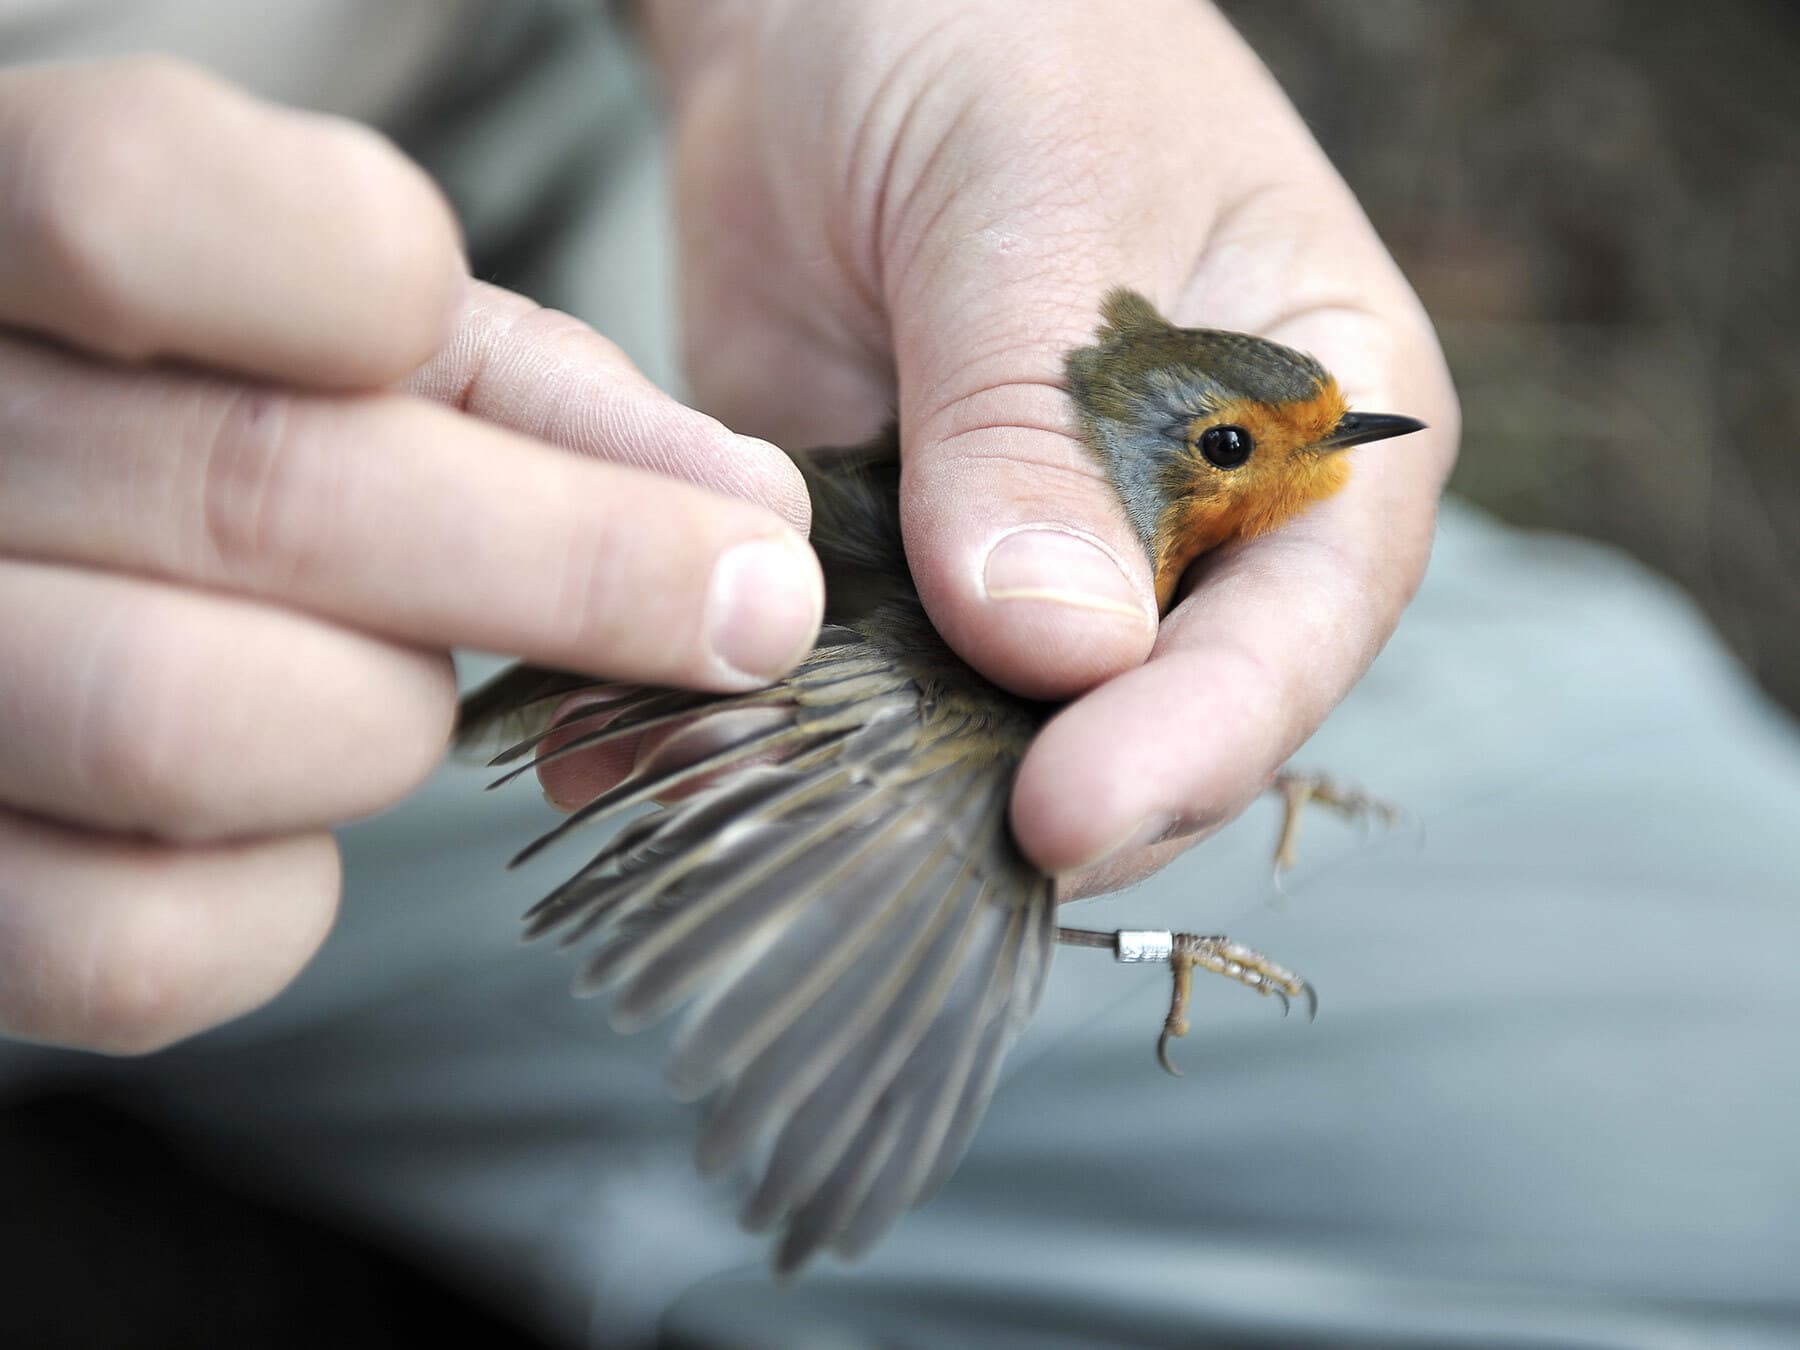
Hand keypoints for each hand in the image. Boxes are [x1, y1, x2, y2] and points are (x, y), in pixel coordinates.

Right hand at [0, 58, 820, 1051]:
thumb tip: (752, 518)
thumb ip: (531, 391)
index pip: (132, 207)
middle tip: (746, 610)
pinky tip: (292, 819)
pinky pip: (134, 945)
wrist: (24, 542)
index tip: (562, 375)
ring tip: (398, 688)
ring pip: (186, 728)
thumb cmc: (209, 416)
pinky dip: (281, 901)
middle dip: (576, 569)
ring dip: (384, 723)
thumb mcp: (349, 334)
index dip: (378, 289)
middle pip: (252, 496)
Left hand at [638, 0, 1458, 891]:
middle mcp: (1197, 525)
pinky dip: (780, 727)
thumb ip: (1040, 419)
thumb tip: (1056, 646)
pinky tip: (680, 760)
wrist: (830, 14)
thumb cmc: (1001, 40)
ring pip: (1000, 731)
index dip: (1203, 734)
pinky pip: (860, 683)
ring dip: (896, 791)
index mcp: (1313, 423)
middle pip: (1160, 716)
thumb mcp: (1029, 199)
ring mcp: (1045, 564)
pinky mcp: (906, 575)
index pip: (1306, 619)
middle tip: (917, 857)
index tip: (1069, 813)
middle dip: (1047, 794)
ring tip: (775, 825)